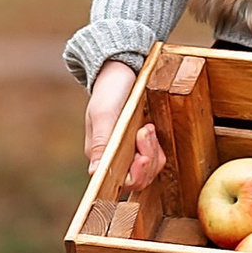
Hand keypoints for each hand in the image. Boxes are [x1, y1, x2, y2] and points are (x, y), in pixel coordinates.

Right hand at [84, 58, 163, 194]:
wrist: (120, 70)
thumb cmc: (108, 90)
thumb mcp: (104, 114)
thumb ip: (101, 143)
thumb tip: (95, 173)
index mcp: (101, 156)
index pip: (123, 181)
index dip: (136, 174)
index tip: (142, 158)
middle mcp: (115, 158)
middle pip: (139, 178)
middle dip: (148, 158)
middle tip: (146, 131)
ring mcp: (129, 152)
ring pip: (150, 168)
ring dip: (153, 149)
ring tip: (147, 126)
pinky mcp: (141, 144)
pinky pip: (156, 156)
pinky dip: (156, 144)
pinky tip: (150, 126)